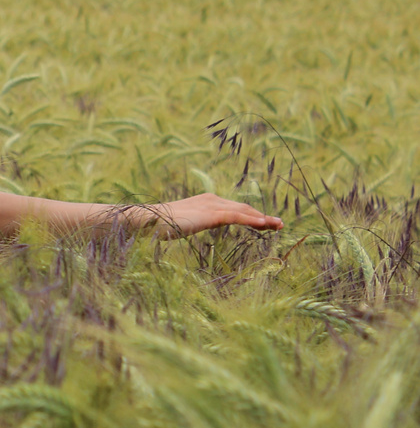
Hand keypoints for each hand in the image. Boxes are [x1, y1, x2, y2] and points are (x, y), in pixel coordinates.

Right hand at [135, 193, 282, 237]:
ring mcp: (212, 206)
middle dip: (262, 216)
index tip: (266, 223)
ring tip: (278, 225)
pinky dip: (252, 220)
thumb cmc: (160, 224)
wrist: (149, 219)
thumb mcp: (183, 223)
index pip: (235, 208)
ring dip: (263, 218)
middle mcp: (212, 200)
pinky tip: (264, 224)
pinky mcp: (211, 214)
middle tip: (279, 224)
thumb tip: (190, 228)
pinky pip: (237, 217)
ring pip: (245, 211)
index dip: (252, 215)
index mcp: (206, 201)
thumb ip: (193, 223)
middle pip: (244, 208)